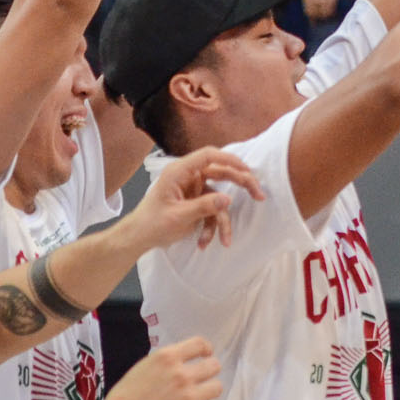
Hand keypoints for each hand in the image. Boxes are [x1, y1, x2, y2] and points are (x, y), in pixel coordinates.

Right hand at [97, 338, 222, 399]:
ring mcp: (189, 396)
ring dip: (207, 392)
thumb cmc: (124, 399)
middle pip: (214, 366)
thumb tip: (184, 362)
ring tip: (197, 398)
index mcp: (167, 358)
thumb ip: (166, 364)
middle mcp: (181, 374)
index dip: (206, 349)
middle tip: (201, 380)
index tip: (207, 354)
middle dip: (208, 371)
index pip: (199, 344)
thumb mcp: (143, 368)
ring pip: (216, 388)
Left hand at [130, 146, 264, 251]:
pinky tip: (204, 243)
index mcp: (180, 171)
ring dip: (222, 221)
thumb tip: (228, 199)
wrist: (139, 238)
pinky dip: (211, 228)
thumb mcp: (178, 216)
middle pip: (221, 173)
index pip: (208, 156)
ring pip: (219, 198)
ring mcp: (194, 190)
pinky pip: (212, 212)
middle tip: (259, 194)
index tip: (247, 169)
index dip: (230, 159)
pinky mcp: (197, 203)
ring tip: (226, 240)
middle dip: (240, 185)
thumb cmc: (152, 223)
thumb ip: (204, 206)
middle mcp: (189, 177)